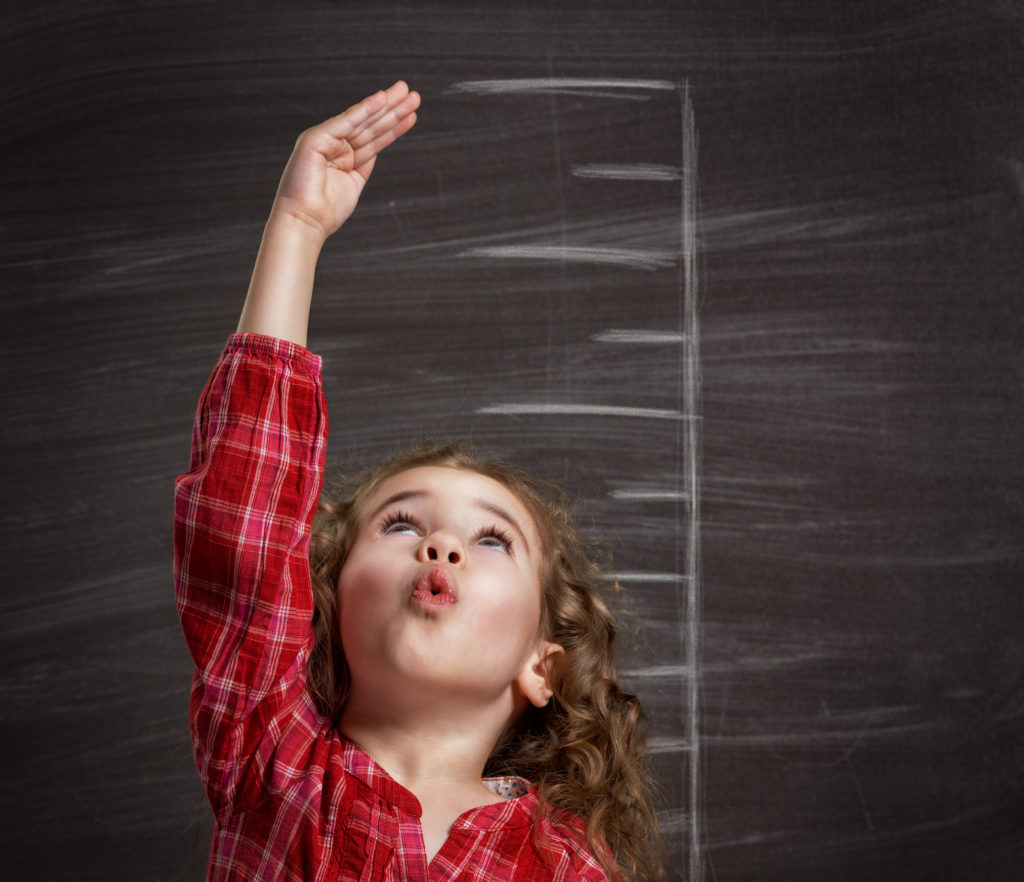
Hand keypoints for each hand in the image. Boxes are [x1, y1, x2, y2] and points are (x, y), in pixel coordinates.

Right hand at [270, 81, 419, 240]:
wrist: (305, 222)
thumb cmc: (326, 210)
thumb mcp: (354, 182)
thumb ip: (364, 163)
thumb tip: (376, 149)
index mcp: (342, 155)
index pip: (373, 137)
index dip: (394, 126)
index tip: (412, 114)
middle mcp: (333, 144)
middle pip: (370, 124)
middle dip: (393, 110)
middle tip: (414, 95)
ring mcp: (325, 139)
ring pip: (362, 120)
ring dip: (385, 105)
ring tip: (406, 92)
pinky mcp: (316, 138)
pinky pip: (346, 121)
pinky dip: (364, 109)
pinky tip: (381, 99)